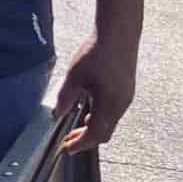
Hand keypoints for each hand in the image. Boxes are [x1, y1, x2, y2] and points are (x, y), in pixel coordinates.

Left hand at [53, 31, 138, 150]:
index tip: (67, 148)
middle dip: (87, 139)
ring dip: (94, 128)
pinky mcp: (127, 90)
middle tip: (69, 141)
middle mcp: (122, 104)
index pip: (95, 133)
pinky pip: (114, 112)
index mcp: (110, 103)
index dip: (80, 143)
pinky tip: (88, 110)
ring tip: (76, 127)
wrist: (119, 33)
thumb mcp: (75, 75)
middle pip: (105, 132)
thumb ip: (65, 97)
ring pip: (111, 122)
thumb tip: (56, 114)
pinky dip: (101, 117)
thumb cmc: (97, 51)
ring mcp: (126, 97)